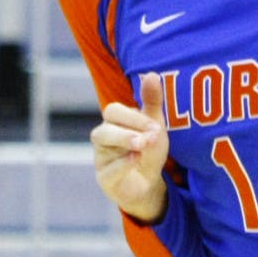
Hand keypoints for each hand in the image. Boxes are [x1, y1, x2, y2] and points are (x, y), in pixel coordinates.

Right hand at [90, 72, 168, 221]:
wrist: (147, 183)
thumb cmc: (147, 150)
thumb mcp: (154, 125)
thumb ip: (151, 102)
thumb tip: (152, 74)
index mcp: (114, 123)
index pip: (114, 112)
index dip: (134, 117)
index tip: (156, 126)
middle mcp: (103, 138)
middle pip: (104, 128)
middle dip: (127, 129)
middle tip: (151, 135)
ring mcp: (101, 158)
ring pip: (102, 145)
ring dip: (124, 142)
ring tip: (142, 145)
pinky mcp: (105, 178)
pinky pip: (109, 171)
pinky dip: (123, 165)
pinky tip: (137, 160)